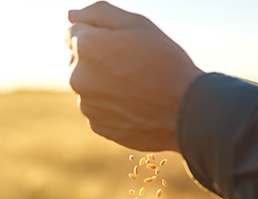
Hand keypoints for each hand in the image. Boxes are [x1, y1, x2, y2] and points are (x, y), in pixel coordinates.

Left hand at [66, 1, 202, 151]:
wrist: (185, 112)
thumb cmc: (166, 63)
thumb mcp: (137, 24)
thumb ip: (99, 13)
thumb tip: (72, 15)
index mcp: (86, 47)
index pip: (74, 33)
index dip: (99, 35)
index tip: (122, 45)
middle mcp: (79, 77)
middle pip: (78, 61)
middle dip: (97, 60)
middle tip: (133, 66)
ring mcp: (87, 105)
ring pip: (89, 87)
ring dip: (104, 84)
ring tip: (137, 87)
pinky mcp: (98, 126)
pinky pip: (99, 109)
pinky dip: (112, 106)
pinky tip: (135, 104)